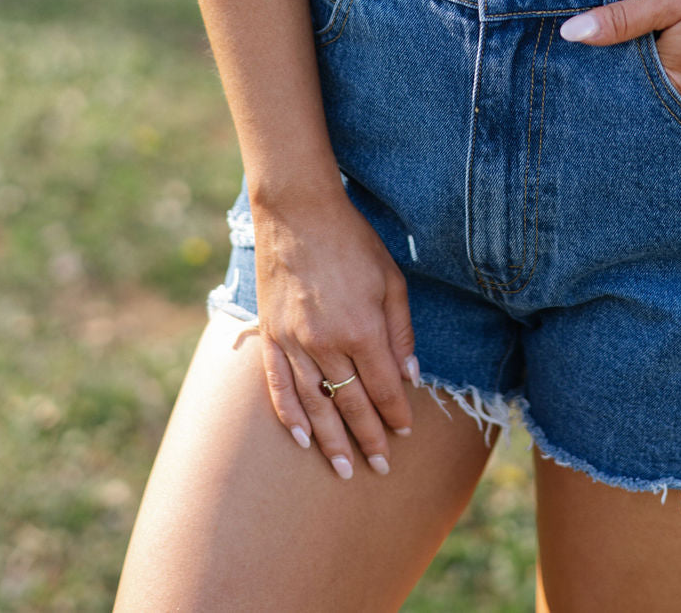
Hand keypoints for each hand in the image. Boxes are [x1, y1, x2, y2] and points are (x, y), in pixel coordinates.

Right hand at [251, 186, 417, 479]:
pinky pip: (279, 386)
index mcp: (362, 328)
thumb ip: (401, 332)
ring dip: (330, 441)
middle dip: (368, 439)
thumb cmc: (352, 240)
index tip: (404, 433)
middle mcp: (326, 343)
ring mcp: (293, 341)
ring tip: (343, 469)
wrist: (297, 212)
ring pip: (315, 404)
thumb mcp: (390, 279)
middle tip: (379, 468)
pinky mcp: (270, 335)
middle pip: (351, 403)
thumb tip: (410, 377)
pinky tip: (302, 439)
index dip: (396, 414)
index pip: (383, 388)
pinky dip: (290, 416)